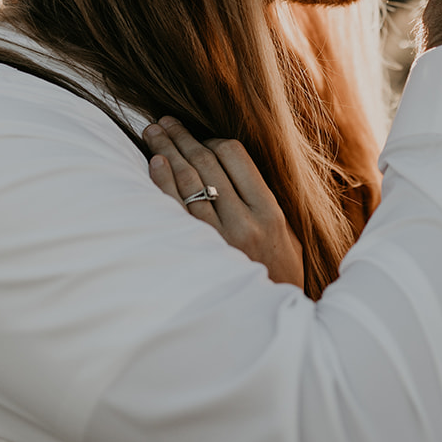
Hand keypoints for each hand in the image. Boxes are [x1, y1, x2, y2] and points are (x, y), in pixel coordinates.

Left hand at [144, 117, 304, 288]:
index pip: (235, 156)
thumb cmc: (278, 275)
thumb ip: (264, 202)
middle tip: (163, 121)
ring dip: (167, 152)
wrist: (268, 320)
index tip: (199, 137)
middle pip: (206, 163)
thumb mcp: (288, 236)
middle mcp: (245, 222)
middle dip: (182, 137)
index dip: (212, 140)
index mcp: (270, 212)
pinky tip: (155, 163)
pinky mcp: (198, 253)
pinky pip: (176, 209)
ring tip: (153, 132)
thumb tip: (231, 167)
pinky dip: (164, 183)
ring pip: (189, 180)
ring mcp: (219, 238)